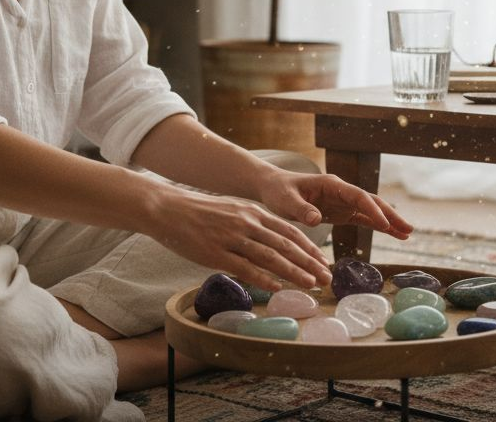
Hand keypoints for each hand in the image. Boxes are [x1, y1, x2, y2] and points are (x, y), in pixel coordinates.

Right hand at [145, 186, 333, 291]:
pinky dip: (263, 278)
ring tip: (311, 284)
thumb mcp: (233, 211)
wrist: (168, 208)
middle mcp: (247, 223)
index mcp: (253, 212)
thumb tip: (273, 244)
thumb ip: (253, 225)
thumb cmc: (201, 212)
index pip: (289, 231)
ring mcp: (232, 238)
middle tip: (327, 278)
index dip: (309, 248)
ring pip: (270, 257)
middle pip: (286, 245)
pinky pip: (244, 267)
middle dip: (310, 263)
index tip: (324, 262)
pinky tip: (277, 287)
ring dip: (293, 272)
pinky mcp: (215, 253)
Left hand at [257, 169, 413, 240]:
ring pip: (371, 211)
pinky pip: (363, 219)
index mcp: (331, 185)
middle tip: (408, 229)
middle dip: (390, 215)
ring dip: (389, 221)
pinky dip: (378, 226)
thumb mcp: (285, 200)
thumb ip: (301, 210)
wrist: (274, 188)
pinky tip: (392, 234)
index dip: (372, 209)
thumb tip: (316, 219)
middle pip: (371, 202)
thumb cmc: (279, 191)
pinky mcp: (341, 212)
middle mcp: (342, 192)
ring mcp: (343, 202)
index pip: (358, 196)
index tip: (384, 224)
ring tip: (408, 234)